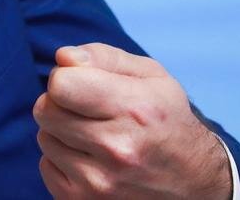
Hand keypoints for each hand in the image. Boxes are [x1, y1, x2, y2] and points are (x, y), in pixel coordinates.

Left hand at [33, 43, 230, 198]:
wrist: (195, 182)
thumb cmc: (168, 120)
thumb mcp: (151, 76)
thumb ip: (103, 57)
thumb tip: (63, 58)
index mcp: (133, 110)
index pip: (60, 86)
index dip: (65, 78)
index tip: (81, 83)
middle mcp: (116, 149)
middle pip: (46, 110)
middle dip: (60, 103)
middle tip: (87, 109)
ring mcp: (99, 181)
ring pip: (44, 138)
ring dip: (61, 132)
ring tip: (94, 134)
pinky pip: (46, 166)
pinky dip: (61, 159)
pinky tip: (90, 158)